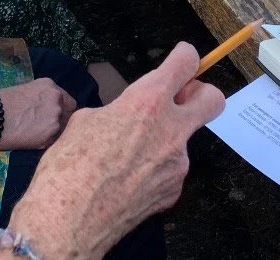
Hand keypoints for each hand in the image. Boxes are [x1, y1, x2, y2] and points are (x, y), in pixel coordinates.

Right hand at [5, 43, 224, 259]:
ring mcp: (177, 163)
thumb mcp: (86, 120)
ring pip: (183, 140)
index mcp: (148, 102)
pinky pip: (171, 170)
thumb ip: (119, 109)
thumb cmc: (68, 169)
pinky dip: (155, 170)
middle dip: (200, 94)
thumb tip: (125, 113)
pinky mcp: (173, 190)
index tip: (181, 59)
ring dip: (165, 140)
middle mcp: (171, 129)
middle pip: (212, 99)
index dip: (185, 57)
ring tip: (127, 156)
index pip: (185, 63)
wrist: (67, 222)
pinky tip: (127, 179)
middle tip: (179, 100)